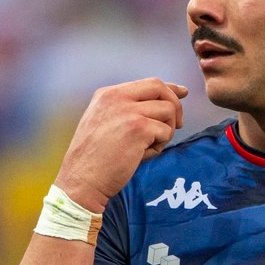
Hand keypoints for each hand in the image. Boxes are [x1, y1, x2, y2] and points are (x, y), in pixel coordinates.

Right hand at [54, 78, 188, 211]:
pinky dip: (160, 146)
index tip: (183, 93)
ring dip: (166, 130)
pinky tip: (142, 156)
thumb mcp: (102, 124)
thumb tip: (160, 105)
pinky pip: (166, 132)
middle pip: (160, 88)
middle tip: (178, 125)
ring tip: (149, 146)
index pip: (147, 83)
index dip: (169, 88)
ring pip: (168, 111)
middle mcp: (117, 97)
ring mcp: (128, 112)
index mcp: (107, 95)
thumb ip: (125, 111)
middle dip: (175, 105)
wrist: (81, 181)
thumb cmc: (94, 160)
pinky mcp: (139, 129)